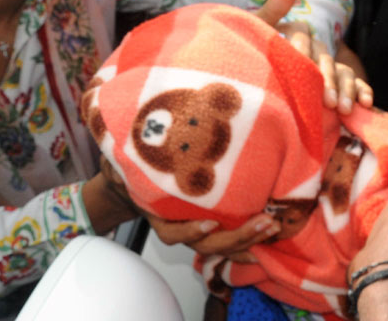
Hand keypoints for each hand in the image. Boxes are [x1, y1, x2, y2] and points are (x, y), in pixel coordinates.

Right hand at [98, 156, 276, 262]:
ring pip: (222, 244)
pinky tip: (272, 232)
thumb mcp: (121, 154)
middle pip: (207, 242)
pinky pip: (231, 236)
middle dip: (236, 237)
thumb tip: (114, 142)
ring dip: (249, 239)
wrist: (132, 174)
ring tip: (273, 227)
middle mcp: (179, 224)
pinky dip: (251, 238)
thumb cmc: (132, 161)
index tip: (208, 221)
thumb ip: (121, 153)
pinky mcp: (212, 218)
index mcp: (158, 213)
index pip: (172, 232)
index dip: (190, 231)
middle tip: (262, 222)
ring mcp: (196, 225)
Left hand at [255, 0, 372, 112]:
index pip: (302, 35)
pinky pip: (353, 85)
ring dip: (346, 89)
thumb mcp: (257, 30)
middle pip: (325, 57)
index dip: (302, 48)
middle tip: (326, 99)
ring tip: (342, 109)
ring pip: (342, 72)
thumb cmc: (248, 50)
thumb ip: (273, 8)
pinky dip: (362, 92)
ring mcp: (324, 67)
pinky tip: (365, 104)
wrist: (245, 78)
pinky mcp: (334, 84)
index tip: (299, 62)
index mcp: (293, 32)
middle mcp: (312, 48)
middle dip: (327, 78)